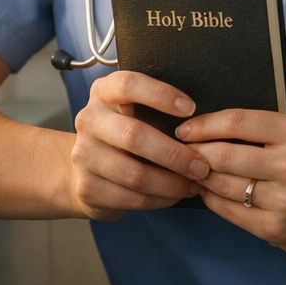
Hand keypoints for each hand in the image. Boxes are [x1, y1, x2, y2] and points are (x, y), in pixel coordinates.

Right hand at [67, 70, 211, 220]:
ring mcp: (84, 154)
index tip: (191, 109)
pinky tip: (173, 196)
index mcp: (103, 93)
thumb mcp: (131, 111)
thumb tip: (201, 124)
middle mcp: (89, 120)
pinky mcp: (87, 187)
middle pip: (134, 135)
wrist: (84, 169)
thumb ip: (155, 110)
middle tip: (201, 166)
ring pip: (135, 174)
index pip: (128, 85)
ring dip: (171, 184)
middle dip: (174, 154)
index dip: (160, 95)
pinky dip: (159, 200)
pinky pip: (131, 198)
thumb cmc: (122, 134)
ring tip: (193, 185)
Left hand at [177, 78, 285, 257]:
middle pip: (225, 154)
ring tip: (188, 166)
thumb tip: (273, 67)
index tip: (186, 126)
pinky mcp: (275, 229)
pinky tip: (205, 190)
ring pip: (223, 184)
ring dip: (199, 174)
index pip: (240, 121)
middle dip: (194, 150)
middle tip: (178, 147)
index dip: (206, 123)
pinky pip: (229, 211)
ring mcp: (283, 201)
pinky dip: (211, 199)